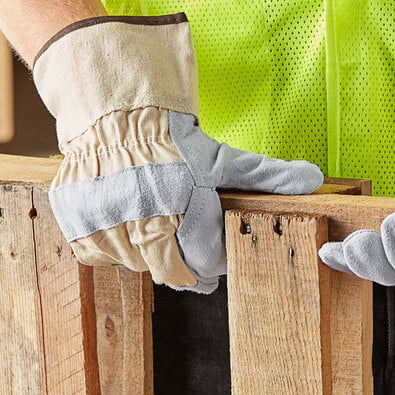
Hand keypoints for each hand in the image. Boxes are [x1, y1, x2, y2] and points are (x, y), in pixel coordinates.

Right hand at [34, 13, 322, 292]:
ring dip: (150, 249)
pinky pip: (105, 254)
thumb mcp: (225, 161)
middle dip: (187, 259)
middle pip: (176, 274)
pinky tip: (127, 217)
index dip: (215, 254)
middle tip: (187, 236)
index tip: (212, 243)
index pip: (211, 265)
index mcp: (190, 226)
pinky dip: (117, 242)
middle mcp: (148, 239)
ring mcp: (111, 236)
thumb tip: (313, 179)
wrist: (119, 120)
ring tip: (157, 218)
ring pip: (140, 265)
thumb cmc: (177, 145)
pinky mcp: (82, 231)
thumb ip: (268, 176)